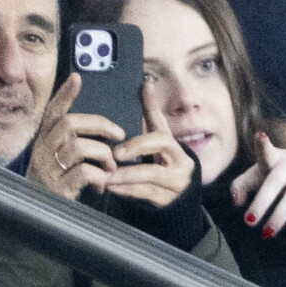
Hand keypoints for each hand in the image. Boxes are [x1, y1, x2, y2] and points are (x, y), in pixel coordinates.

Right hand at [26, 73, 125, 200]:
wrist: (43, 219)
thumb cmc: (58, 185)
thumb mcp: (60, 160)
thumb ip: (72, 143)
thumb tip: (102, 127)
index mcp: (44, 141)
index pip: (52, 112)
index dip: (64, 94)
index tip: (77, 77)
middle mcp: (42, 152)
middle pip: (69, 124)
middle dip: (99, 125)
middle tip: (119, 134)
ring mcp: (48, 170)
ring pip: (79, 147)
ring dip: (103, 156)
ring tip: (110, 168)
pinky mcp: (58, 188)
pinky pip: (84, 172)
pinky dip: (99, 177)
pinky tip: (102, 184)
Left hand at [105, 82, 193, 206]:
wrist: (181, 195)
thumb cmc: (164, 161)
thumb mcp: (159, 138)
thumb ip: (152, 113)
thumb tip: (147, 84)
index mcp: (175, 148)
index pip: (161, 139)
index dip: (140, 143)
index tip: (118, 149)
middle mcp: (180, 166)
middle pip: (158, 162)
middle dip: (134, 159)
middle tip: (112, 158)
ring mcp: (176, 185)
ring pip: (150, 180)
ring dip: (125, 178)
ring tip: (105, 177)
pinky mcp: (169, 202)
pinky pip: (147, 196)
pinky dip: (127, 192)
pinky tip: (112, 189)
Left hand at [231, 132, 285, 237]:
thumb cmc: (274, 173)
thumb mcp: (257, 174)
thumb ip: (240, 185)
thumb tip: (236, 203)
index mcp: (274, 158)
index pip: (266, 151)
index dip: (263, 144)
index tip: (260, 135)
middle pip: (274, 182)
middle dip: (261, 202)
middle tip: (248, 222)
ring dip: (280, 216)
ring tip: (266, 233)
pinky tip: (284, 235)